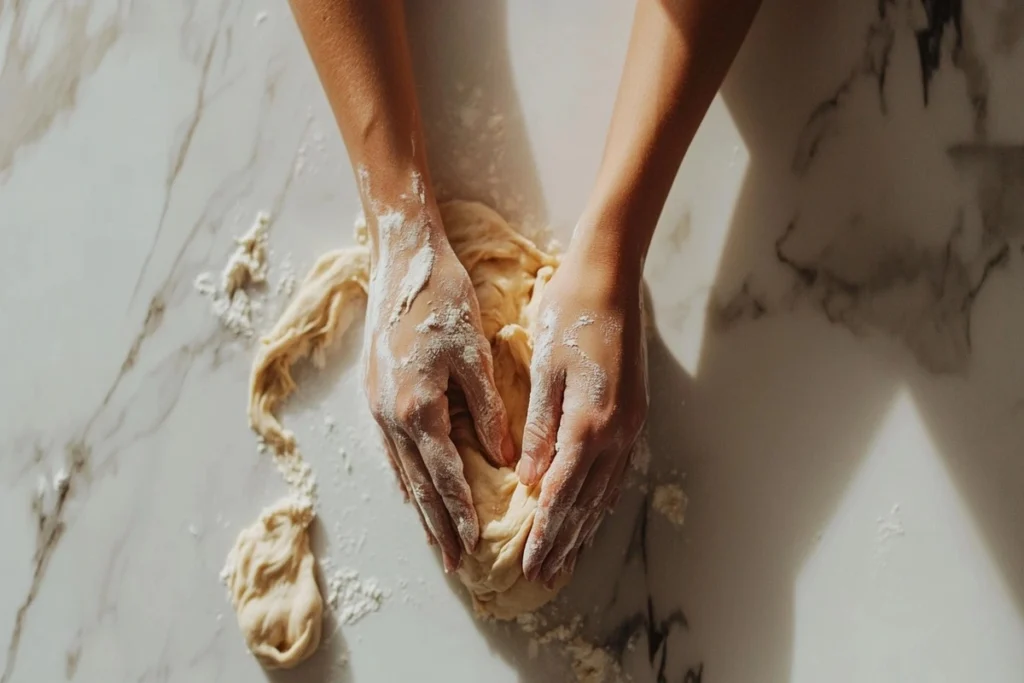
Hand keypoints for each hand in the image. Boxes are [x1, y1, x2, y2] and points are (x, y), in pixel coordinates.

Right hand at [364, 202, 513, 571]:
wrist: (400, 258)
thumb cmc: (443, 299)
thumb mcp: (474, 354)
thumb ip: (488, 410)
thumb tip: (505, 459)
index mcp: (418, 408)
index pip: (445, 474)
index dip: (461, 512)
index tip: (476, 545)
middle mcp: (390, 415)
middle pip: (418, 484)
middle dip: (436, 525)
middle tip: (453, 564)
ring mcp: (377, 406)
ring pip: (402, 471)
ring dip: (419, 508)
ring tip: (434, 541)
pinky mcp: (375, 393)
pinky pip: (392, 450)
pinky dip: (406, 477)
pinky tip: (413, 490)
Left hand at [517, 239, 648, 581]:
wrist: (612, 276)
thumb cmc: (569, 314)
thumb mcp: (545, 370)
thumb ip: (540, 428)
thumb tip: (532, 480)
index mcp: (589, 422)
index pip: (563, 494)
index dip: (546, 533)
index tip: (530, 563)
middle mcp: (617, 432)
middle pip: (588, 502)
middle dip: (566, 541)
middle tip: (545, 576)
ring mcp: (632, 424)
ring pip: (607, 490)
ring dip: (586, 527)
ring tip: (568, 558)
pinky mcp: (635, 413)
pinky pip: (616, 470)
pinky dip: (601, 498)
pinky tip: (592, 511)